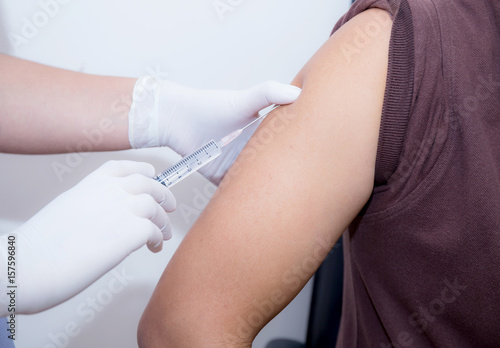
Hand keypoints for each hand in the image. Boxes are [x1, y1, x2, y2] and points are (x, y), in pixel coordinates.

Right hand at [0, 160, 174, 314]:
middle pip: (147, 183)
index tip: (151, 174)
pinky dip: (159, 238)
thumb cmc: (38, 249)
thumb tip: (108, 219)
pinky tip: (154, 247)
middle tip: (170, 206)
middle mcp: (106, 192)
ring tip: (164, 234)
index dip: (141, 170)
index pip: (120, 167)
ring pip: (155, 205)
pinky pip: (155, 229)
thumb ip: (90, 208)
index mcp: (87, 186)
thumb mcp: (64, 213)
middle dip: (163, 194)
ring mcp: (120, 208)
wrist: (28, 266)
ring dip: (163, 220)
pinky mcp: (129, 230)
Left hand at [128, 78, 300, 184]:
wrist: (177, 122)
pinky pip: (237, 192)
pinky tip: (255, 204)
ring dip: (267, 190)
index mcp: (263, 133)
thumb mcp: (244, 100)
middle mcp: (253, 151)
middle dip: (286, 176)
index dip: (300, 151)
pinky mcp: (223, 179)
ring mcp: (239, 166)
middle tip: (302, 186)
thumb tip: (298, 92)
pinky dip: (244, 198)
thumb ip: (269, 93)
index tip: (315, 160)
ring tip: (284, 199)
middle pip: (274, 167)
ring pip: (258, 182)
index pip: (287, 144)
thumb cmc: (211, 107)